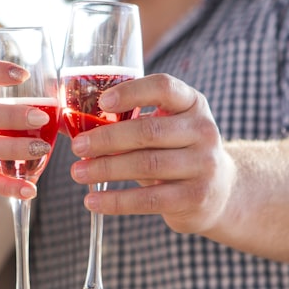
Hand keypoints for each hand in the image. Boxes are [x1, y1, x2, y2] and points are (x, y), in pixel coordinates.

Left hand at [67, 73, 234, 234]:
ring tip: (78, 172)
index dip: (132, 92)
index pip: (164, 87)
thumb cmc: (177, 152)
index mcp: (192, 103)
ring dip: (106, 169)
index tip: (102, 102)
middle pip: (148, 131)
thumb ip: (128, 122)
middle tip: (77, 147)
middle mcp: (203, 130)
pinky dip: (116, 201)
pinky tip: (92, 201)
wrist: (220, 191)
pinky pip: (149, 199)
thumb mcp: (165, 128)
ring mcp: (204, 165)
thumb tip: (68, 122)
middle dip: (107, 139)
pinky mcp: (196, 197)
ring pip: (146, 165)